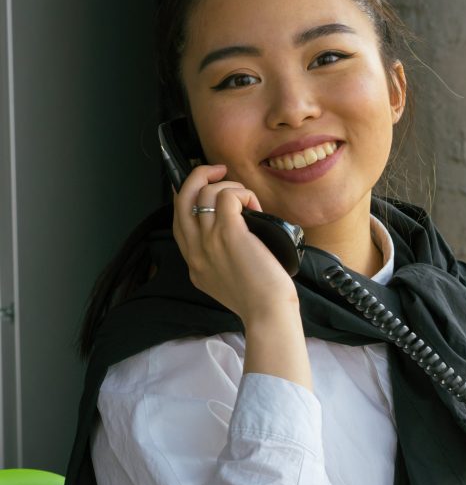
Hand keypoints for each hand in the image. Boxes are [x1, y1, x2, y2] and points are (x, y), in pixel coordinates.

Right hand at [171, 164, 297, 324]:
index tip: (205, 188)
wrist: (268, 313)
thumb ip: (220, 261)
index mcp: (194, 263)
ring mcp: (209, 240)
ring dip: (230, 187)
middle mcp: (196, 250)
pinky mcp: (229, 232)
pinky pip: (228, 195)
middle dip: (197, 176)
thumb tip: (235, 238)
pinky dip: (243, 193)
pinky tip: (256, 207)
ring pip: (205, 193)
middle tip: (218, 171)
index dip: (187, 197)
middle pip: (181, 199)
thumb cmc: (260, 300)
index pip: (179, 220)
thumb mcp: (226, 283)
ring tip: (249, 200)